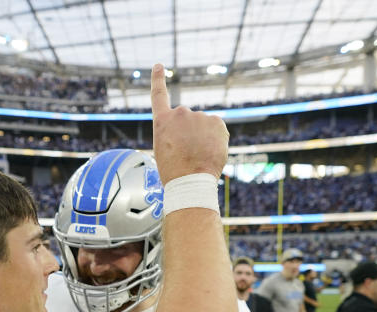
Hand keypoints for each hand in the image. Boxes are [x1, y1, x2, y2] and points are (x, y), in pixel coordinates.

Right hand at [150, 64, 228, 183]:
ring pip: (204, 126)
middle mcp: (179, 113)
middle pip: (188, 120)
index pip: (159, 95)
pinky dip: (216, 139)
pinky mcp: (216, 121)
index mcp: (162, 121)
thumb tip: (197, 131)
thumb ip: (177, 133)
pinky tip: (211, 152)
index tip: (159, 65)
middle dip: (190, 133)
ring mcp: (199, 116)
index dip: (158, 79)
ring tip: (199, 155)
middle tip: (188, 153)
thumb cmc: (174, 171)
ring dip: (204, 137)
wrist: (189, 180)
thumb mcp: (165, 149)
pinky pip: (218, 129)